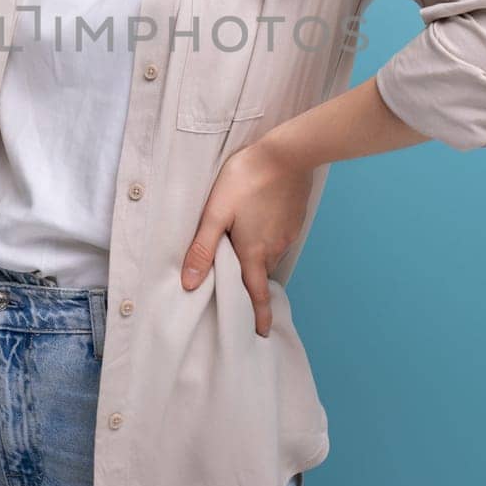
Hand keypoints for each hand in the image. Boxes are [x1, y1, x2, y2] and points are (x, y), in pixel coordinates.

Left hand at [180, 139, 316, 337]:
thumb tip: (190, 283)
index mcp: (254, 252)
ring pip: (270, 254)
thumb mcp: (216, 212)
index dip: (259, 316)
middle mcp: (274, 247)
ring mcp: (288, 233)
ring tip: (244, 252)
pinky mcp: (294, 219)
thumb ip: (202, 248)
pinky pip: (279, 238)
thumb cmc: (246, 179)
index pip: (257, 293)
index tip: (261, 333)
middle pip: (262, 274)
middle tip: (241, 287)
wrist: (287, 153)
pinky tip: (258, 225)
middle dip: (253, 284)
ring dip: (259, 259)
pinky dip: (268, 240)